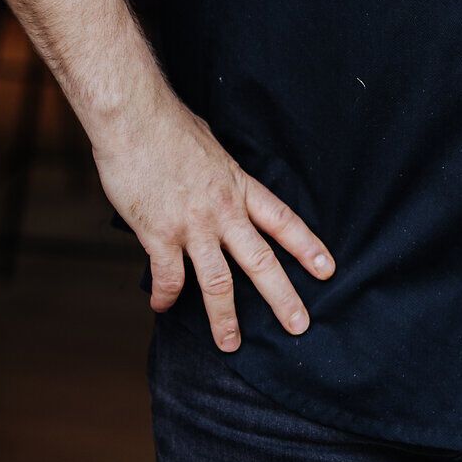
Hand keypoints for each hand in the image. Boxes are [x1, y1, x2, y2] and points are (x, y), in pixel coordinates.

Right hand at [92, 91, 334, 351]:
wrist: (133, 117)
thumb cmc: (167, 123)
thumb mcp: (209, 145)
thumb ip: (219, 171)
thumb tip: (219, 177)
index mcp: (237, 186)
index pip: (282, 221)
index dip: (307, 247)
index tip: (328, 270)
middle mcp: (222, 210)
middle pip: (260, 261)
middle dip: (281, 297)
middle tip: (299, 325)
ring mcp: (191, 225)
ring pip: (217, 281)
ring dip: (224, 317)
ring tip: (230, 344)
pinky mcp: (159, 234)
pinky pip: (168, 276)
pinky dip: (166, 297)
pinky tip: (162, 308)